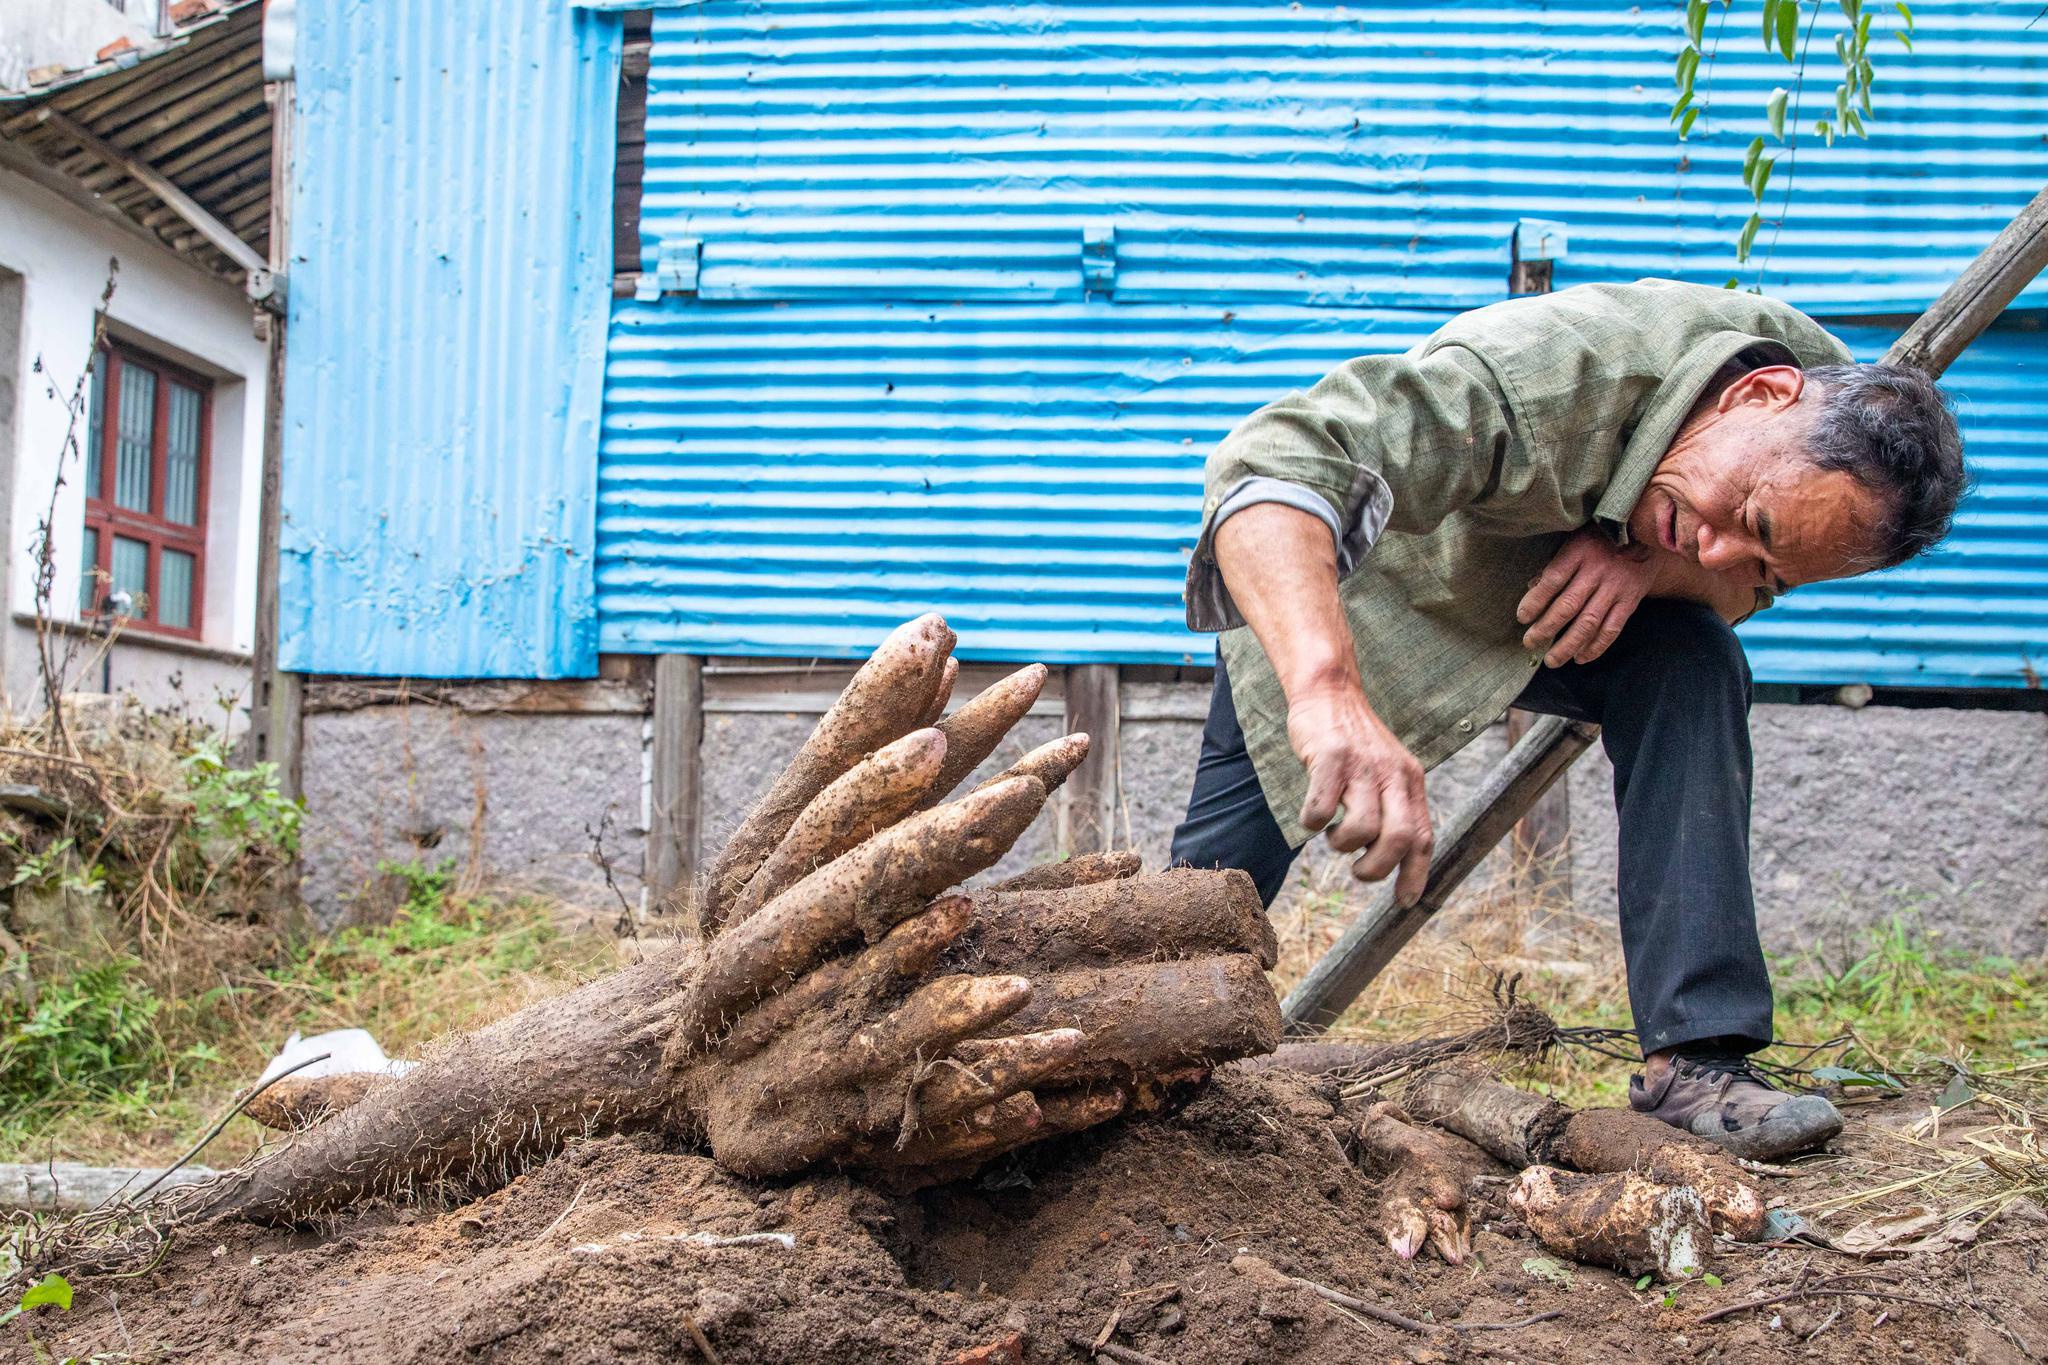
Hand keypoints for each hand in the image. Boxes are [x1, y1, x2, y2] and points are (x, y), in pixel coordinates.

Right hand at [1286, 686, 1433, 905]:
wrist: (1330, 693)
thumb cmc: (1355, 741)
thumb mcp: (1387, 770)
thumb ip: (1394, 806)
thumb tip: (1392, 855)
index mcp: (1411, 782)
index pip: (1424, 837)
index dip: (1416, 875)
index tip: (1403, 902)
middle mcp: (1392, 775)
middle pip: (1399, 838)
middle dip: (1376, 869)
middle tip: (1358, 871)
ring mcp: (1361, 767)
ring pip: (1361, 829)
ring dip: (1342, 845)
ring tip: (1333, 835)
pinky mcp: (1330, 758)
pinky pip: (1321, 810)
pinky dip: (1312, 823)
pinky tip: (1312, 815)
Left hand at [1517, 528, 1655, 666]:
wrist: (1648, 532)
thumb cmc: (1603, 537)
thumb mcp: (1576, 540)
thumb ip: (1556, 565)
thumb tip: (1532, 589)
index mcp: (1579, 552)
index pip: (1552, 580)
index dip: (1535, 601)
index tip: (1522, 617)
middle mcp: (1597, 571)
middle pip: (1568, 605)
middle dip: (1546, 628)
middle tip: (1530, 643)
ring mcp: (1615, 588)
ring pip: (1588, 622)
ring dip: (1568, 645)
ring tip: (1552, 660)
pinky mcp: (1630, 601)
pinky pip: (1611, 629)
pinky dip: (1595, 647)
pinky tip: (1580, 658)